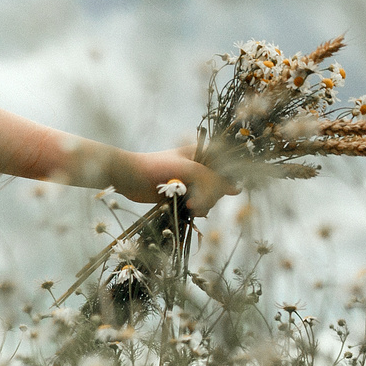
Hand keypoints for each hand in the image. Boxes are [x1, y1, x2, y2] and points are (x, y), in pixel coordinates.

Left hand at [113, 145, 232, 215]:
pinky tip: (190, 211)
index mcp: (203, 153)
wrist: (129, 178)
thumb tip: (236, 190)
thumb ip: (212, 179)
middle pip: (220, 185)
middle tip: (194, 202)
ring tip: (189, 207)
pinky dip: (197, 210)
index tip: (218, 191)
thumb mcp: (189, 170)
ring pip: (211, 197)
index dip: (225, 180)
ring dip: (204, 205)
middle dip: (211, 196)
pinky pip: (200, 205)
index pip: (227, 168)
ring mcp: (192, 182)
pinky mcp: (184, 195)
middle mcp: (200, 167)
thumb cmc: (156, 167)